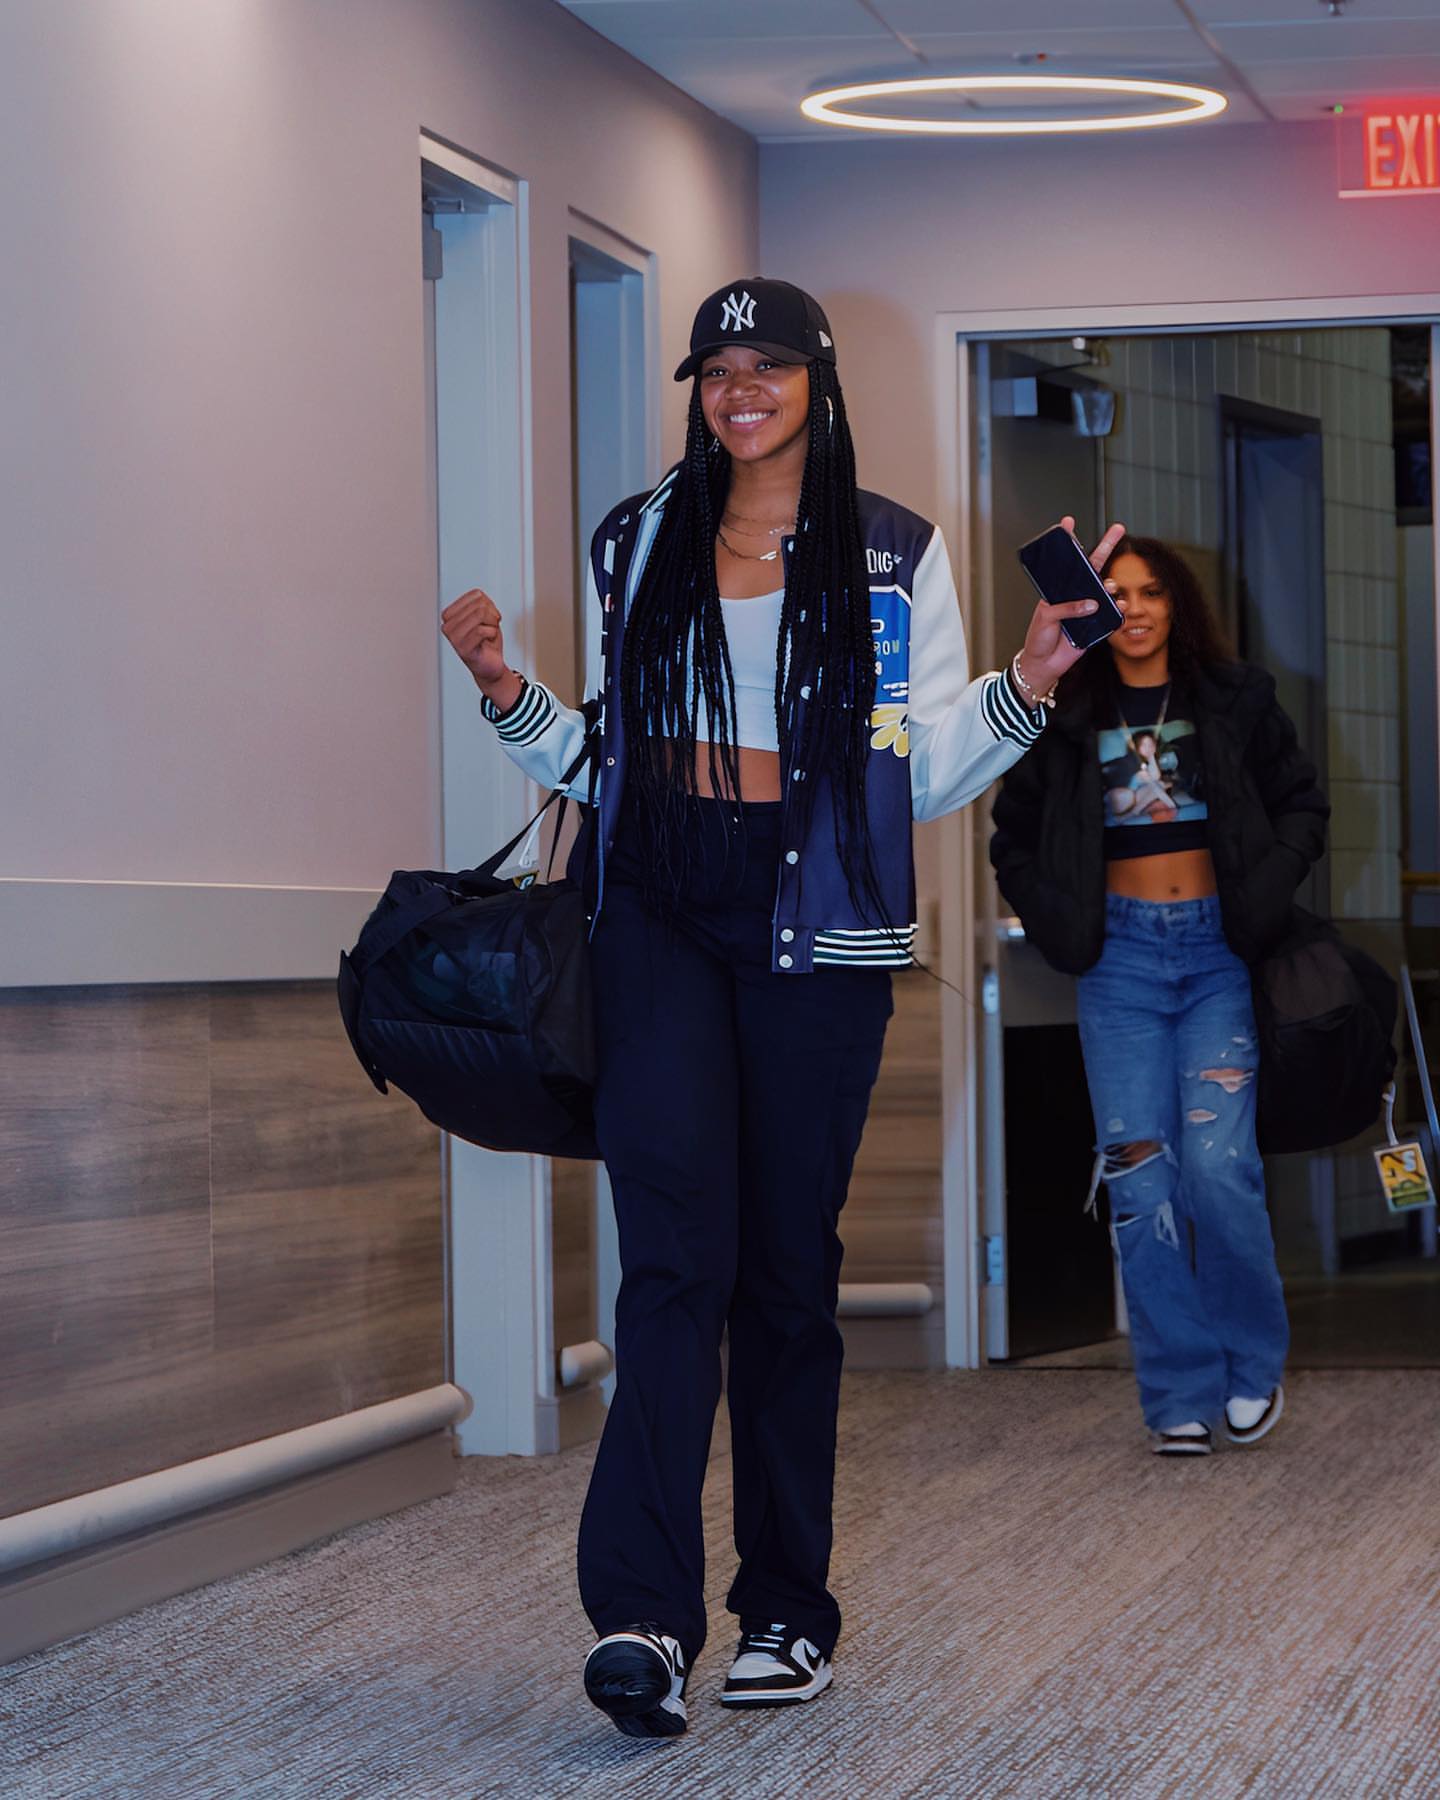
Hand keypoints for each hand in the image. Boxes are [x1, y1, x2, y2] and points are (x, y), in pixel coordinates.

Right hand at [441, 587, 521, 710]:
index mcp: (450, 614)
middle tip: (489, 629)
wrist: (491, 666)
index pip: (477, 595)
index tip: (488, 619)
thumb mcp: (486, 615)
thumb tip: (480, 599)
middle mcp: (447, 624)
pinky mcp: (462, 648)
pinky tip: (487, 642)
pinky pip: (482, 630)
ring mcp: (453, 637)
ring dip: (493, 625)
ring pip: (480, 614)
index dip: (490, 605)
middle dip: (492, 617)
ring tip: (488, 635)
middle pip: (480, 605)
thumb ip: (481, 602)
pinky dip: (492, 634)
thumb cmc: (487, 641)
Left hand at [1014, 515, 1126, 701]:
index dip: (1069, 542)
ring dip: (1111, 585)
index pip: (1067, 562)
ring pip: (1106, 589)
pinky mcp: (1098, 625)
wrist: (1044, 664)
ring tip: (1108, 588)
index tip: (1068, 522)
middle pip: (1094, 567)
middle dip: (1107, 546)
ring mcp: (1088, 608)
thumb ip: (1067, 607)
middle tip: (1119, 529)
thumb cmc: (1039, 638)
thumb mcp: (1045, 617)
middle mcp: (1076, 595)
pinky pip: (1112, 614)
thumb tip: (1092, 604)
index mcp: (1060, 589)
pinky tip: (1119, 605)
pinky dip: (1118, 608)